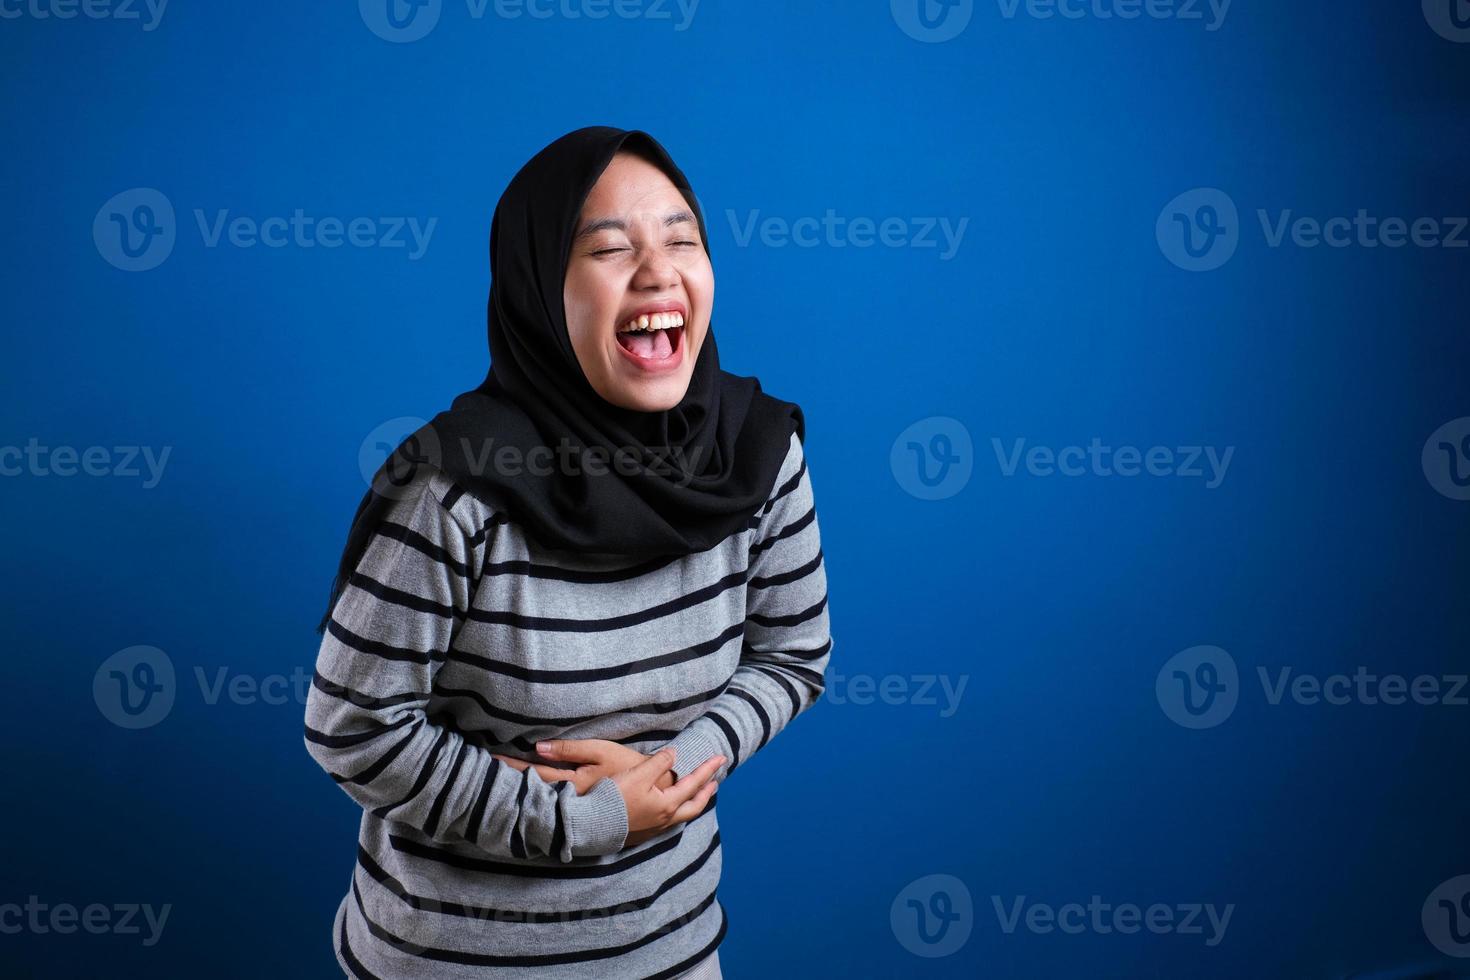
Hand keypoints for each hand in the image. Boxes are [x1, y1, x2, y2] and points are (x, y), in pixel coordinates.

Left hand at [492, 738, 677, 793]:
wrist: (653, 791)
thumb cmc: (628, 766)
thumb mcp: (601, 752)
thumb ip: (570, 750)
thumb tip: (538, 747)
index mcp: (572, 785)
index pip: (535, 775)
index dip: (512, 768)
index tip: (490, 760)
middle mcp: (569, 800)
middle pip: (531, 792)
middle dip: (507, 784)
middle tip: (480, 774)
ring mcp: (574, 808)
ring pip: (538, 800)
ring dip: (518, 792)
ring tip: (493, 785)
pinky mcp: (580, 810)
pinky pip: (550, 804)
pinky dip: (534, 798)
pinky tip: (522, 795)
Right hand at [613, 747, 724, 848]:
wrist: (590, 824)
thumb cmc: (614, 798)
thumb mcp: (639, 774)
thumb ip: (659, 762)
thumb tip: (674, 754)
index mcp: (667, 804)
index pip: (694, 783)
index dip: (708, 769)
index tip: (721, 758)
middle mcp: (664, 819)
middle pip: (694, 807)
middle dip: (706, 793)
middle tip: (715, 782)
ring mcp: (652, 829)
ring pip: (681, 816)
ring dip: (692, 803)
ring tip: (696, 795)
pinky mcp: (641, 833)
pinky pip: (668, 822)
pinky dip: (677, 812)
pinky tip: (669, 809)